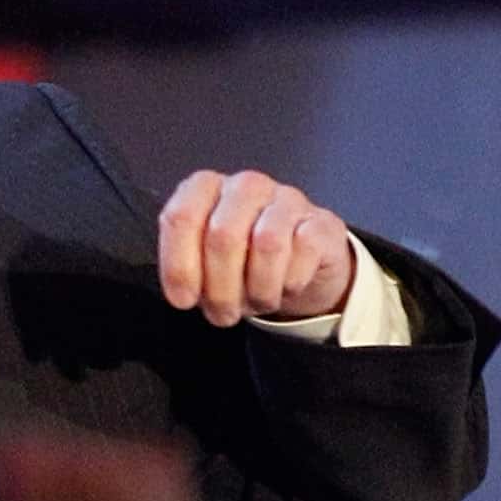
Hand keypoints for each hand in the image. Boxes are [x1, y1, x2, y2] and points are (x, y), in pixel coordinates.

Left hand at [158, 170, 351, 325]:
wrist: (301, 266)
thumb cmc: (244, 263)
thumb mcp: (205, 267)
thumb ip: (186, 271)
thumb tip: (183, 295)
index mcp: (206, 189)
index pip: (180, 217)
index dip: (179, 266)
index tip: (184, 300)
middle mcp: (245, 186)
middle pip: (223, 236)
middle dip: (220, 289)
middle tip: (224, 313)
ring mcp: (286, 199)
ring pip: (266, 244)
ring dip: (259, 289)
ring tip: (257, 302)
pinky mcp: (321, 221)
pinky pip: (303, 253)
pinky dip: (291, 282)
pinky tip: (287, 286)